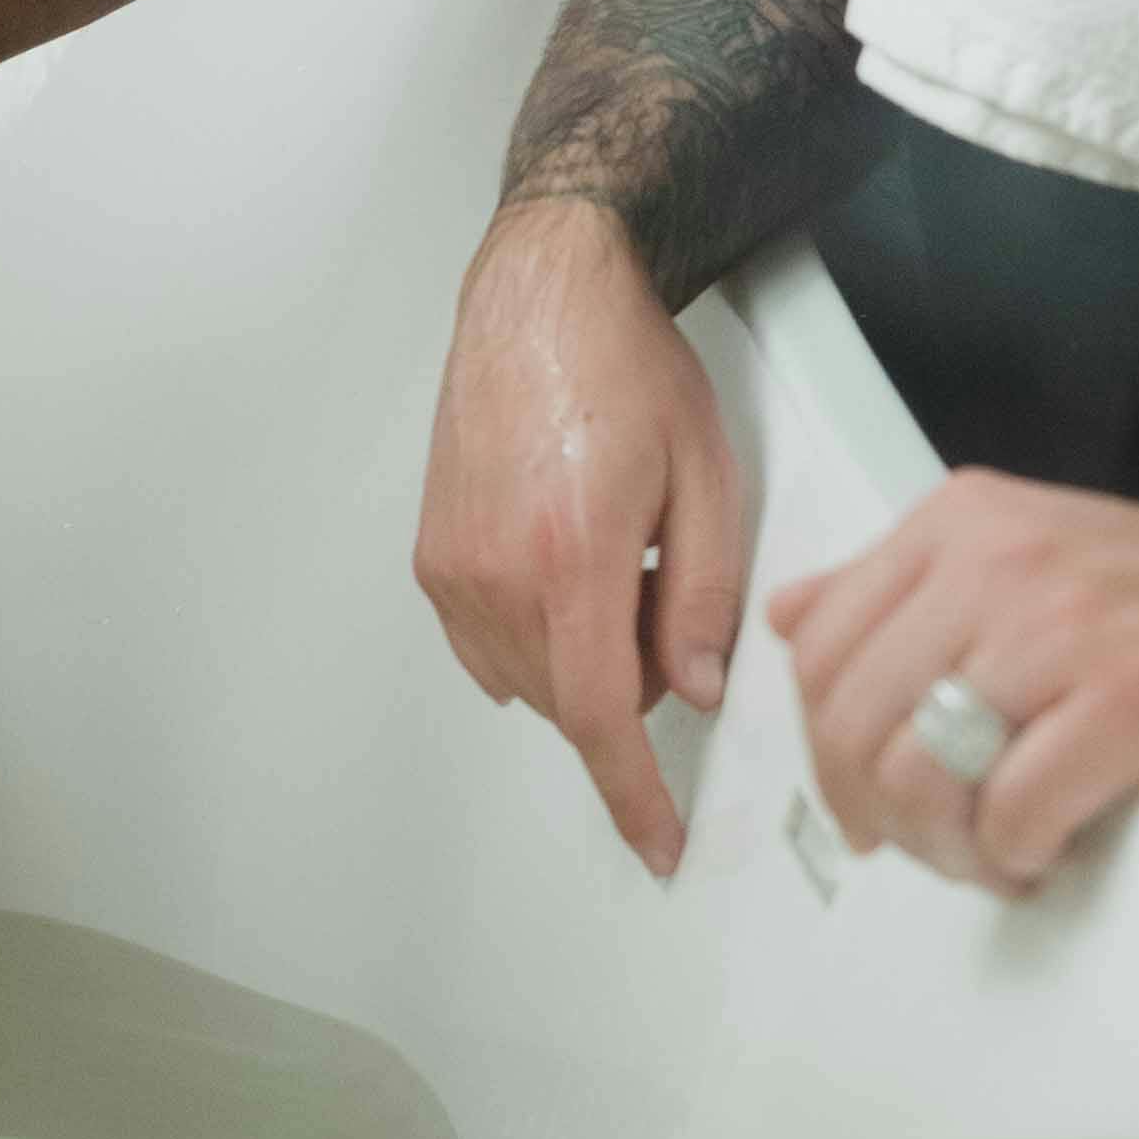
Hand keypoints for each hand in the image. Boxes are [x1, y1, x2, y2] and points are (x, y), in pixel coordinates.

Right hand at [415, 195, 746, 878]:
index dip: (634, 793)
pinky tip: (566, 565)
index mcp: (572, 555)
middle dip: (630, 684)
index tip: (658, 844)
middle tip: (662, 590)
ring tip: (613, 560)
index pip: (605, 714)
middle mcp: (497, 570)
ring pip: (526, 681)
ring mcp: (453, 565)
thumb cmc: (623, 364)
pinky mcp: (433, 553)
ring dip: (581, 659)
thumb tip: (697, 687)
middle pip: (570, 702)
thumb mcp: (704, 475)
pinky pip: (485, 646)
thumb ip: (705, 594)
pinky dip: (535, 637)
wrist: (541, 294)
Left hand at [767, 469, 1138, 893]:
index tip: (867, 806)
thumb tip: (788, 618)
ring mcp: (1070, 626)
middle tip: (938, 848)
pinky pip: (1018, 806)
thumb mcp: (1019, 556)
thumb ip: (900, 587)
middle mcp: (1000, 561)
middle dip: (882, 814)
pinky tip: (1047, 853)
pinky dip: (1018, 854)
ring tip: (995, 858)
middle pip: (857, 722)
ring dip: (949, 847)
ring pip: (924, 771)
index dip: (826, 754)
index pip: (819, 651)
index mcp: (959, 524)